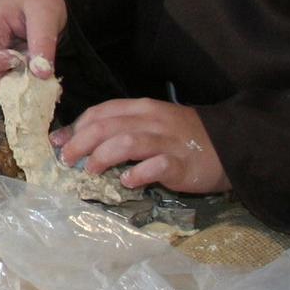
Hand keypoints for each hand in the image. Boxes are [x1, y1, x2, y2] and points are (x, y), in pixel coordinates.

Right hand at [0, 0, 67, 90]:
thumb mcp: (45, 13)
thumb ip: (43, 40)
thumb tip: (42, 73)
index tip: (17, 60)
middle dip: (10, 83)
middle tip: (36, 79)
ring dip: (21, 87)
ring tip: (42, 78)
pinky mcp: (10, 66)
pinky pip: (13, 84)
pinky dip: (27, 87)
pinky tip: (42, 79)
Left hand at [52, 98, 229, 194]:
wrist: (231, 146)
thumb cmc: (184, 137)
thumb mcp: (151, 124)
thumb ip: (121, 128)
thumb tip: (81, 142)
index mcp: (142, 108)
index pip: (102, 111)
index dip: (76, 126)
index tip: (58, 142)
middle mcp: (152, 120)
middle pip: (107, 125)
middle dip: (81, 142)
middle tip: (67, 160)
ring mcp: (167, 141)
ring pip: (126, 142)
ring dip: (103, 157)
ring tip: (91, 172)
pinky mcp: (181, 163)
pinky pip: (155, 166)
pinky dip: (138, 174)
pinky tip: (128, 182)